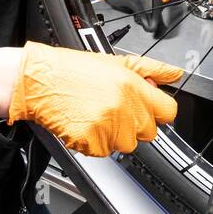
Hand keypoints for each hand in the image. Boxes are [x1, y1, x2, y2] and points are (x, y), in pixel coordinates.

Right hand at [7, 41, 183, 156]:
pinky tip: (85, 123)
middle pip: (148, 132)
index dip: (158, 111)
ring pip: (126, 144)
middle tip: (114, 109)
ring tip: (96, 114)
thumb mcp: (115, 62)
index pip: (168, 111)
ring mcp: (108, 127)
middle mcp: (124, 108)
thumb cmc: (72, 71)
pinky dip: (95, 143)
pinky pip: (103, 151)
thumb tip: (174, 74)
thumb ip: (150, 69)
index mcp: (132, 87)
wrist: (38, 81)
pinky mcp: (91, 142)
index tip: (148, 110)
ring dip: (114, 135)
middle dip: (134, 123)